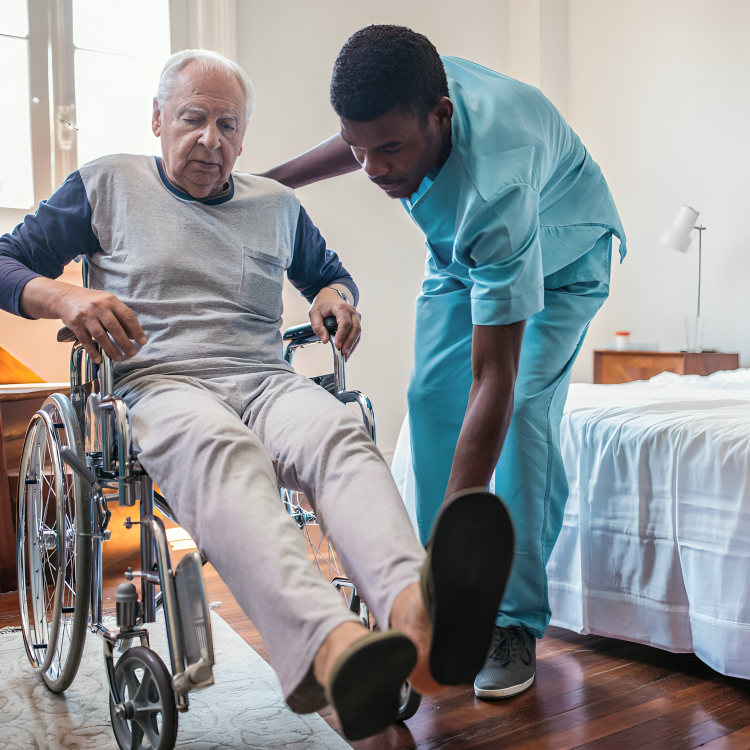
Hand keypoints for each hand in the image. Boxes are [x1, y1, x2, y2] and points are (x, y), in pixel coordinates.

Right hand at [21, 278, 146, 363]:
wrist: (63, 296)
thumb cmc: (91, 302)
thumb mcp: (107, 304)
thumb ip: (120, 317)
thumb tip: (133, 335)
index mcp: (110, 300)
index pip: (127, 316)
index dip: (136, 330)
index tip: (142, 341)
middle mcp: (98, 307)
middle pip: (114, 327)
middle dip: (124, 342)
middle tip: (132, 353)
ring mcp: (85, 315)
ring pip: (100, 335)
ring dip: (110, 349)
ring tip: (119, 358)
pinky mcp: (75, 323)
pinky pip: (85, 340)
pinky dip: (92, 351)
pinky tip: (98, 359)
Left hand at [309, 286, 360, 359]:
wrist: (331, 296)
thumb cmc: (324, 304)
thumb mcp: (314, 313)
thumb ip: (318, 326)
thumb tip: (325, 340)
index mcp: (341, 308)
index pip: (345, 323)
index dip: (342, 335)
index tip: (338, 345)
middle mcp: (352, 312)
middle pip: (355, 329)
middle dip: (349, 343)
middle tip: (343, 353)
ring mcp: (356, 318)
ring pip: (358, 333)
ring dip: (352, 345)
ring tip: (346, 356)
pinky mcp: (357, 323)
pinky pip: (357, 335)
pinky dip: (353, 344)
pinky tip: (348, 352)